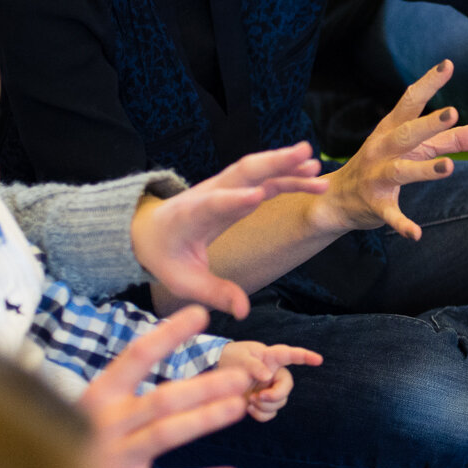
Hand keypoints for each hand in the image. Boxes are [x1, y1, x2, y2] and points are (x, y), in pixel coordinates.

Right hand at [77, 306, 249, 467]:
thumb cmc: (83, 440)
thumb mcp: (97, 410)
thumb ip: (131, 392)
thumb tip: (168, 352)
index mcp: (99, 395)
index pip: (136, 356)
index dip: (169, 335)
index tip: (201, 313)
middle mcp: (104, 423)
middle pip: (160, 399)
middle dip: (203, 386)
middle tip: (242, 376)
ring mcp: (112, 458)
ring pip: (164, 434)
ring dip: (204, 419)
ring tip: (239, 406)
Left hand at [132, 143, 326, 319]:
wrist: (151, 230)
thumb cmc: (168, 256)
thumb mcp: (184, 281)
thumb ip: (215, 293)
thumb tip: (242, 312)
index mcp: (190, 216)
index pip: (212, 205)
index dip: (232, 201)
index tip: (257, 196)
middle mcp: (209, 193)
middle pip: (241, 173)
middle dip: (272, 163)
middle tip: (302, 155)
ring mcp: (224, 187)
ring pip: (256, 169)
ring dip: (285, 164)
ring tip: (316, 164)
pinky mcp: (236, 189)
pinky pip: (263, 177)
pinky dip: (286, 173)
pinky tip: (311, 172)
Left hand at [215, 340, 323, 421]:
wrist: (219, 369)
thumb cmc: (232, 357)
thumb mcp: (240, 357)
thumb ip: (253, 365)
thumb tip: (267, 376)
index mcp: (271, 358)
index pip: (291, 355)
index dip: (306, 357)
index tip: (319, 360)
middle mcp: (275, 374)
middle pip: (287, 388)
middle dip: (275, 396)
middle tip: (258, 397)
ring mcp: (270, 389)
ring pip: (279, 403)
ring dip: (264, 406)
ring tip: (249, 399)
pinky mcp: (263, 402)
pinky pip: (270, 414)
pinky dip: (260, 415)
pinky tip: (249, 408)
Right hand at [312, 61, 467, 241]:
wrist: (337, 198)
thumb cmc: (385, 163)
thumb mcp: (416, 147)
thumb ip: (452, 137)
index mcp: (392, 129)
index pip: (411, 101)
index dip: (429, 83)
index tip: (449, 65)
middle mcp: (383, 148)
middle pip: (407, 133)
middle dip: (428, 123)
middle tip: (452, 112)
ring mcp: (377, 176)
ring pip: (401, 171)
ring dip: (423, 170)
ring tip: (448, 168)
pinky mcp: (375, 204)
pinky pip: (391, 214)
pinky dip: (403, 225)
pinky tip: (417, 234)